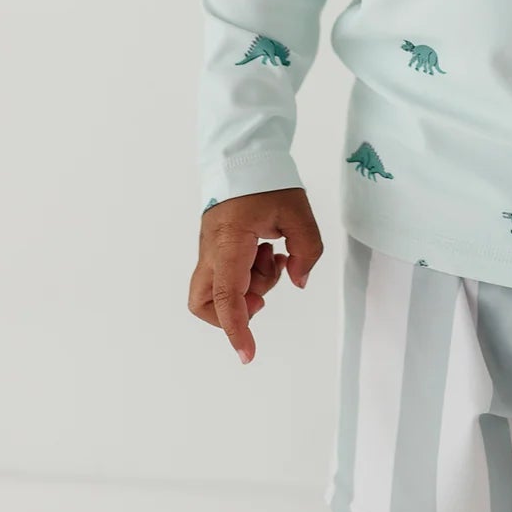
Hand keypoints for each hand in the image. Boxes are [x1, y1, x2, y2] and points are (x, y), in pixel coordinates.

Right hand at [188, 187, 323, 363]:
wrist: (244, 156)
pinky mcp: (214, 246)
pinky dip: (247, 274)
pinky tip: (266, 252)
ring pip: (217, 290)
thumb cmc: (268, 181)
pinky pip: (225, 274)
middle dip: (235, 311)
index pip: (226, 297)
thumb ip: (306, 251)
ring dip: (249, 286)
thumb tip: (298, 280)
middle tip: (263, 292)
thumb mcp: (298, 213)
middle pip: (205, 302)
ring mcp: (208, 248)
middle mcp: (211, 249)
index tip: (248, 354)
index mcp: (229, 241)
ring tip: (272, 257)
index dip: (237, 330)